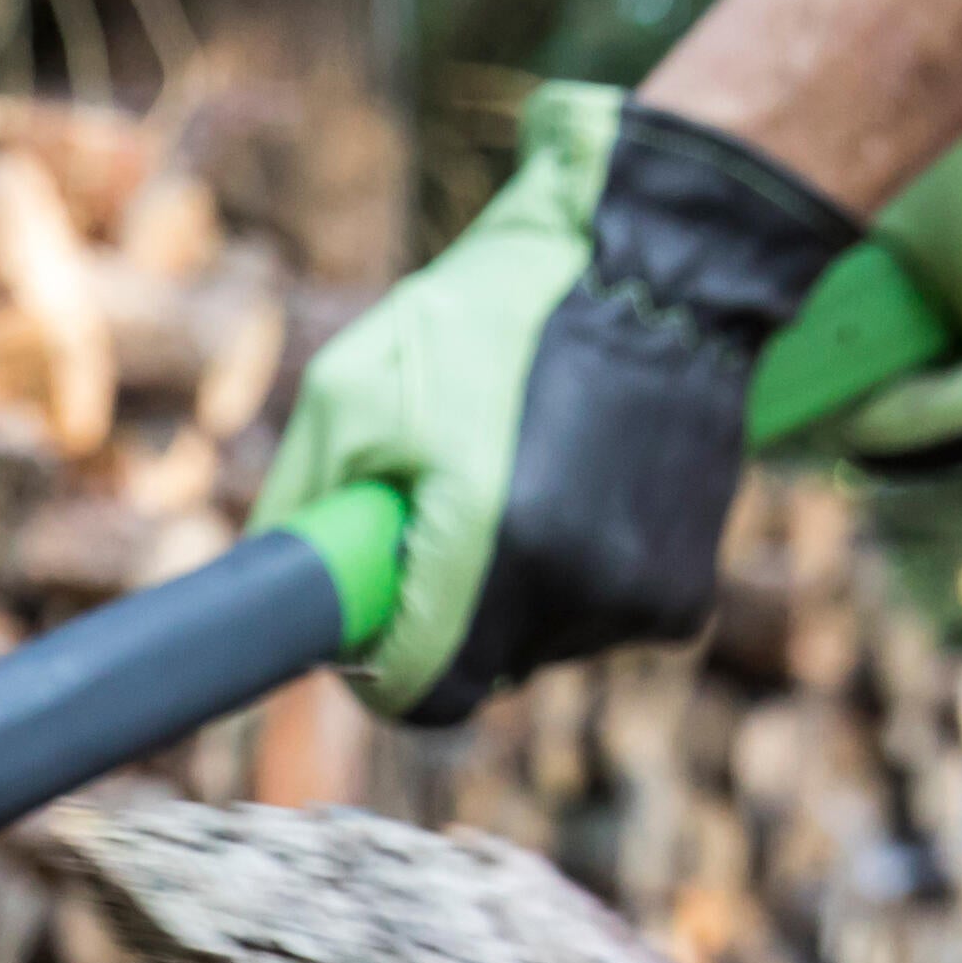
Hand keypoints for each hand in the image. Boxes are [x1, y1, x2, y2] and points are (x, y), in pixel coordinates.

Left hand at [252, 78, 869, 720]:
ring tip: (528, 476)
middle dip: (448, 611)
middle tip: (452, 509)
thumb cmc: (490, 319)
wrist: (650, 269)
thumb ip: (302, 506)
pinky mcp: (684, 595)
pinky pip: (598, 620)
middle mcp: (574, 589)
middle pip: (478, 671)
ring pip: (540, 646)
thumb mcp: (353, 391)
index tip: (372, 615)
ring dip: (517, 587)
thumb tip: (276, 595)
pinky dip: (578, 574)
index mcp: (490, 546)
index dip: (378, 663)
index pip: (415, 693)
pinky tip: (585, 488)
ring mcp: (639, 598)